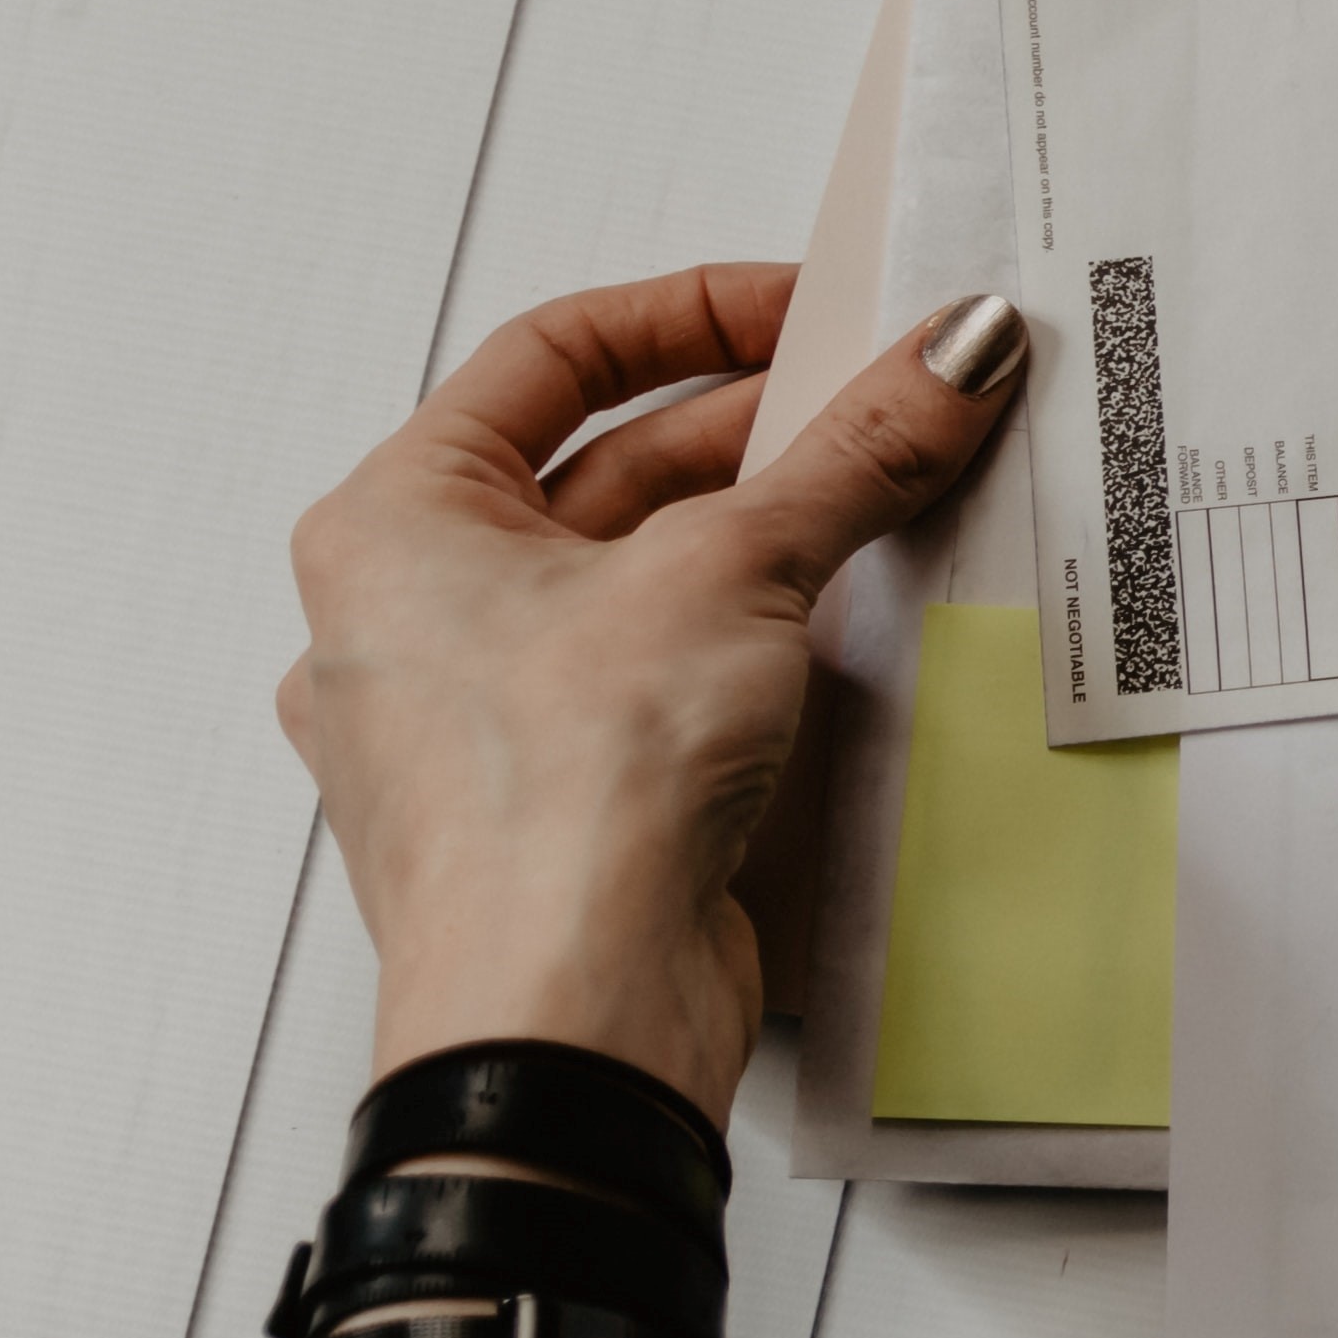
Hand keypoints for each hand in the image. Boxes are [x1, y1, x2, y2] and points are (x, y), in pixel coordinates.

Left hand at [275, 264, 1024, 1122]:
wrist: (564, 1025)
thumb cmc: (559, 805)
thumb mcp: (734, 570)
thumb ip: (852, 452)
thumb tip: (947, 355)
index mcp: (390, 523)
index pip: (551, 356)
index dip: (694, 314)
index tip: (810, 312)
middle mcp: (408, 618)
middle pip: (604, 469)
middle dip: (755, 435)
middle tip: (883, 407)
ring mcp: (476, 723)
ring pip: (635, 582)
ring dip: (758, 540)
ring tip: (879, 504)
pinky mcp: (555, 809)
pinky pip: (654, 682)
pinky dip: (743, 643)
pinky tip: (832, 634)